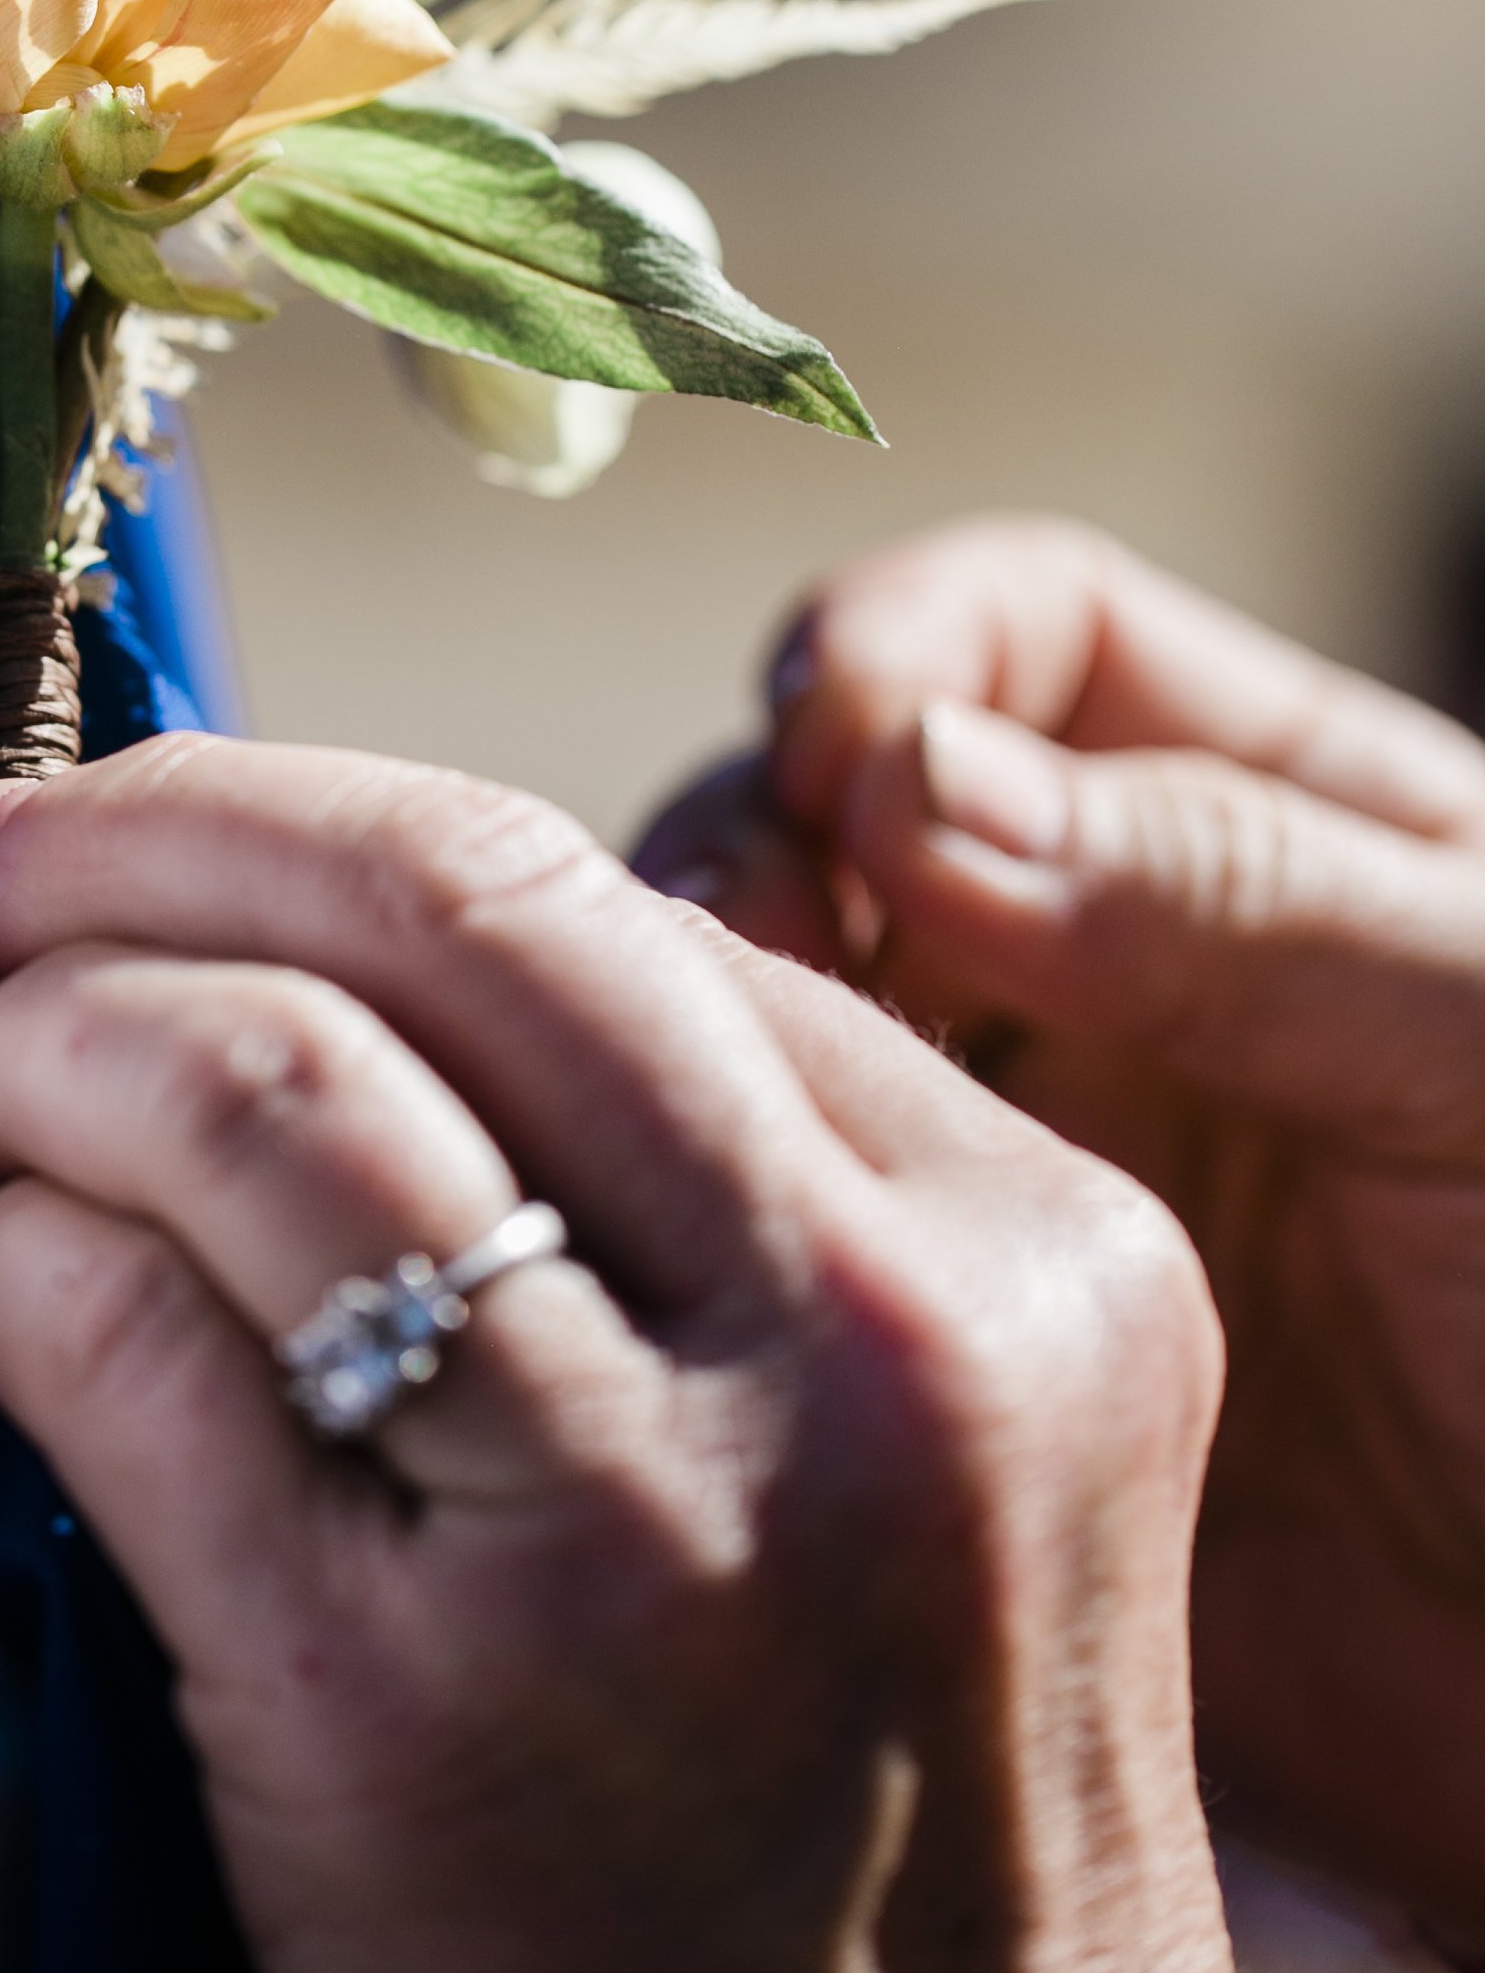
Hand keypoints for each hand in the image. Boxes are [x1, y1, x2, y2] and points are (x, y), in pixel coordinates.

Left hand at [0, 734, 1286, 1972]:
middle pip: (455, 911)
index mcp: (1022, 1247)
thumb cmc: (880, 1844)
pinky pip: (126, 1344)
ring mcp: (641, 1526)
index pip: (609, 898)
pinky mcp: (406, 1712)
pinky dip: (8, 1263)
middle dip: (165, 828)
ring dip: (50, 1038)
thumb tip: (338, 942)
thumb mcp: (933, 1451)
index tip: (174, 833)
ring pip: (267, 1087)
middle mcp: (867, 1345)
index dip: (328, 828)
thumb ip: (730, 1190)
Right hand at [639, 514, 1484, 1943]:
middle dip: (755, 835)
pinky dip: (702, 1188)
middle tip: (728, 953)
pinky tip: (709, 1235)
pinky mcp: (949, 1336)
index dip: (893, 654)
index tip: (824, 756)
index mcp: (1271, 825)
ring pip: (774, 1000)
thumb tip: (906, 782)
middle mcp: (1115, 961)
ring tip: (701, 1095)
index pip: (1017, 637)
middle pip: (840, 802)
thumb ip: (1229, 896)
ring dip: (704, 1011)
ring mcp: (1022, 1147)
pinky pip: (774, 1217)